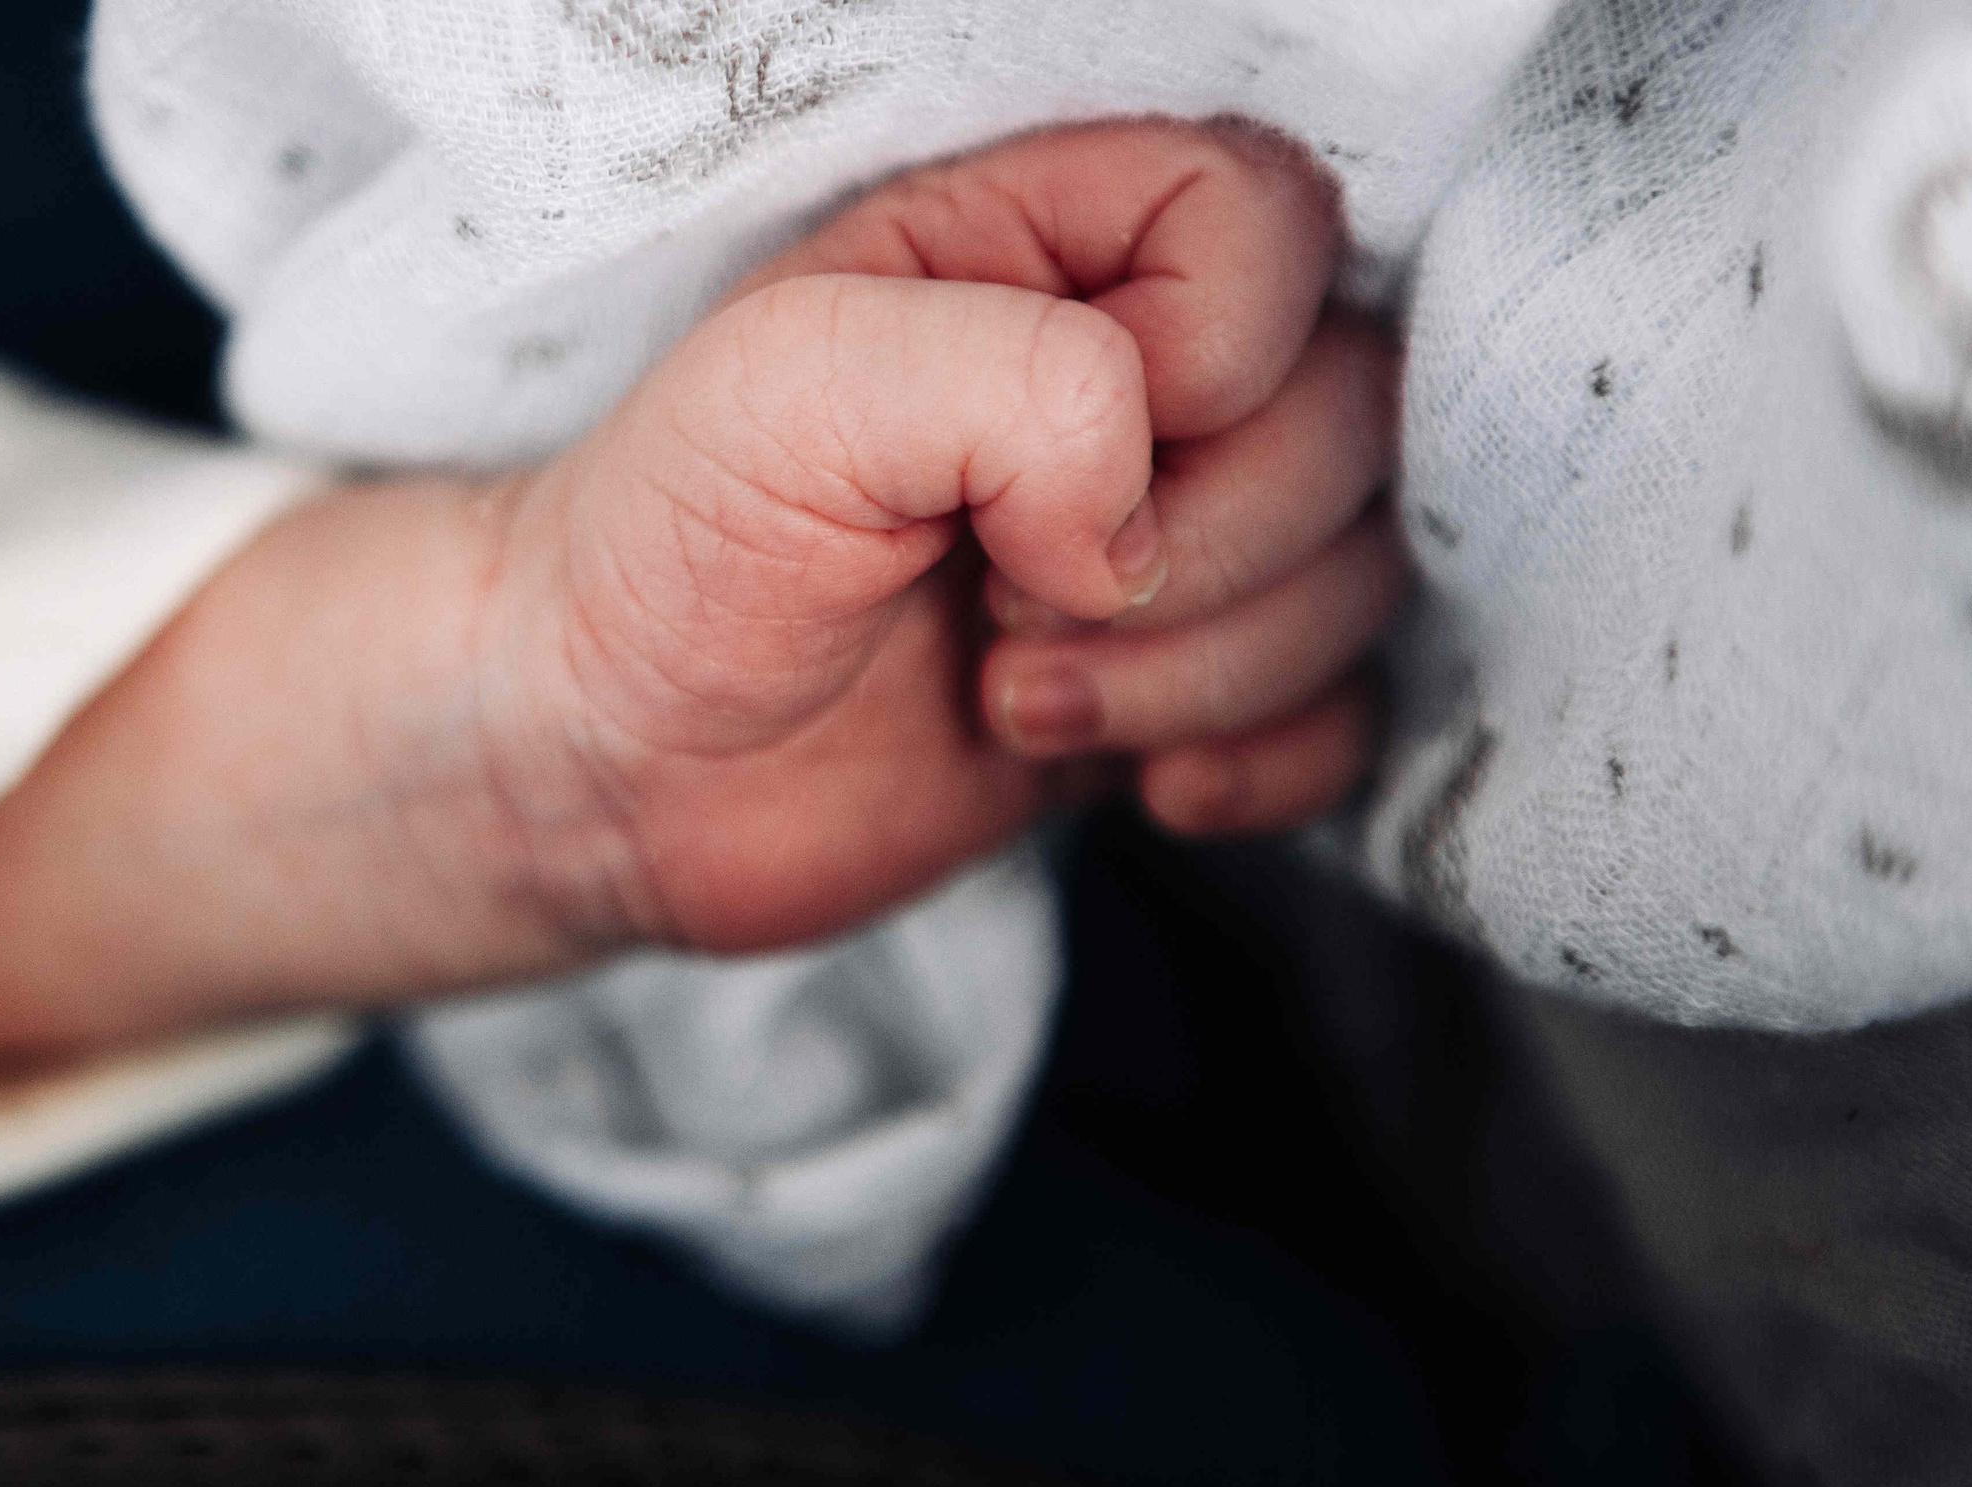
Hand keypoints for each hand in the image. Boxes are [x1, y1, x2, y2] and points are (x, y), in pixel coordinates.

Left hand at [473, 120, 1397, 956]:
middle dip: (1198, 550)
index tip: (1048, 463)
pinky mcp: (1177, 690)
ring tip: (1010, 691)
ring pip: (1358, 577)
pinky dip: (1259, 759)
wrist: (613, 763)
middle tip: (1002, 599)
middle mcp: (1135, 384)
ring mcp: (1167, 543)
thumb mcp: (794, 383)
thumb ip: (1016, 380)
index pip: (1273, 225)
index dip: (1209, 355)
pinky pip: (1339, 715)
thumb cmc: (667, 544)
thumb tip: (1140, 520)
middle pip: (1357, 412)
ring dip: (1195, 672)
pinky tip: (1132, 777)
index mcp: (1048, 249)